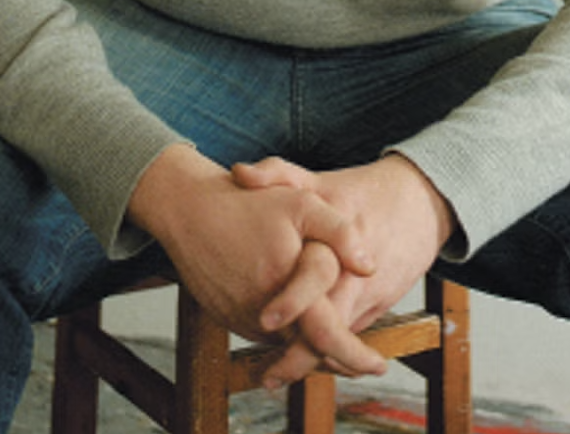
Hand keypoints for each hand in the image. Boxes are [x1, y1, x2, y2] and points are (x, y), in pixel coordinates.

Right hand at [126, 143, 376, 366]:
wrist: (191, 213)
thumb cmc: (251, 204)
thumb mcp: (303, 204)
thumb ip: (340, 234)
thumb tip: (370, 268)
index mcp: (288, 290)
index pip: (327, 337)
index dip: (356, 356)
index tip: (379, 365)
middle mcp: (264, 316)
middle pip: (309, 351)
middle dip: (341, 359)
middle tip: (369, 364)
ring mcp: (245, 321)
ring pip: (288, 346)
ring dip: (313, 348)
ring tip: (343, 347)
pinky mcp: (231, 319)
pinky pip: (268, 335)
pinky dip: (290, 335)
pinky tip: (304, 322)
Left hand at [232, 153, 454, 386]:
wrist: (423, 201)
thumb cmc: (363, 191)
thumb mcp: (320, 180)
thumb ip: (278, 173)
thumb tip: (238, 173)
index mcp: (338, 240)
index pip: (316, 282)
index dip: (292, 305)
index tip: (266, 321)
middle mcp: (357, 272)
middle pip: (330, 325)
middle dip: (300, 356)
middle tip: (270, 375)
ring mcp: (372, 292)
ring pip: (341, 339)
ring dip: (313, 359)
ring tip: (280, 372)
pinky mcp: (381, 304)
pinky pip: (353, 336)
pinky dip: (332, 350)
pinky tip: (310, 356)